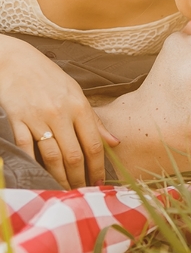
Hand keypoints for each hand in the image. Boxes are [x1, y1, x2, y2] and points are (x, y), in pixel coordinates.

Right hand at [0, 35, 118, 187]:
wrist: (13, 60)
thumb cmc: (48, 77)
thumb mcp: (76, 92)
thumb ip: (94, 119)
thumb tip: (114, 142)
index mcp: (79, 106)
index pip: (94, 143)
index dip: (98, 166)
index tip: (99, 181)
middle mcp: (60, 114)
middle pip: (74, 155)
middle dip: (79, 177)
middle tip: (82, 191)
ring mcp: (37, 118)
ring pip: (52, 157)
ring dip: (59, 177)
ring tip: (64, 190)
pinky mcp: (16, 120)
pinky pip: (27, 149)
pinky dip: (34, 166)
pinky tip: (40, 177)